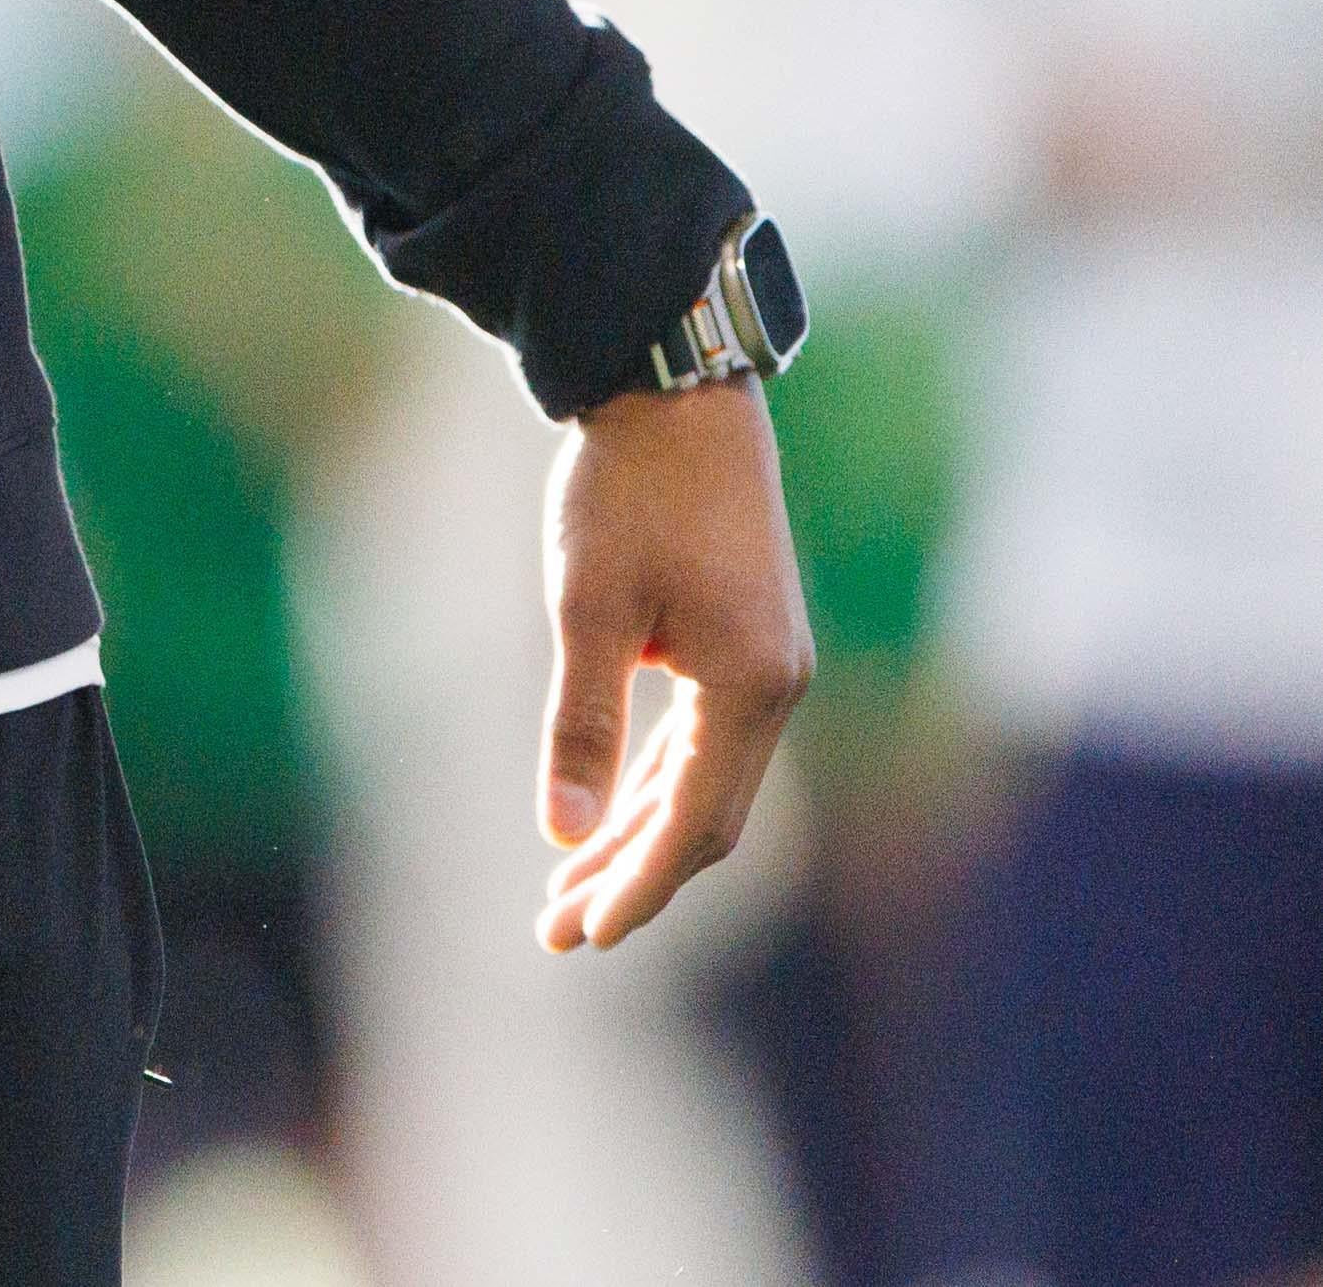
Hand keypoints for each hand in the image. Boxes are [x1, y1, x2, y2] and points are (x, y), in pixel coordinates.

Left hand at [536, 377, 814, 951]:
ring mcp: (768, 668)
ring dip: (640, 837)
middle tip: (557, 932)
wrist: (674, 397)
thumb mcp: (588, 606)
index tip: (580, 937)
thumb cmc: (626, 494)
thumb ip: (581, 723)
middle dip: (633, 879)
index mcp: (749, 690)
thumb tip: (564, 833)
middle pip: (705, 820)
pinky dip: (655, 785)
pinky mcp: (746, 644)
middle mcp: (775, 690)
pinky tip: (612, 813)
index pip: (692, 826)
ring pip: (704, 785)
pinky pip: (703, 743)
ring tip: (569, 892)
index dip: (637, 888)